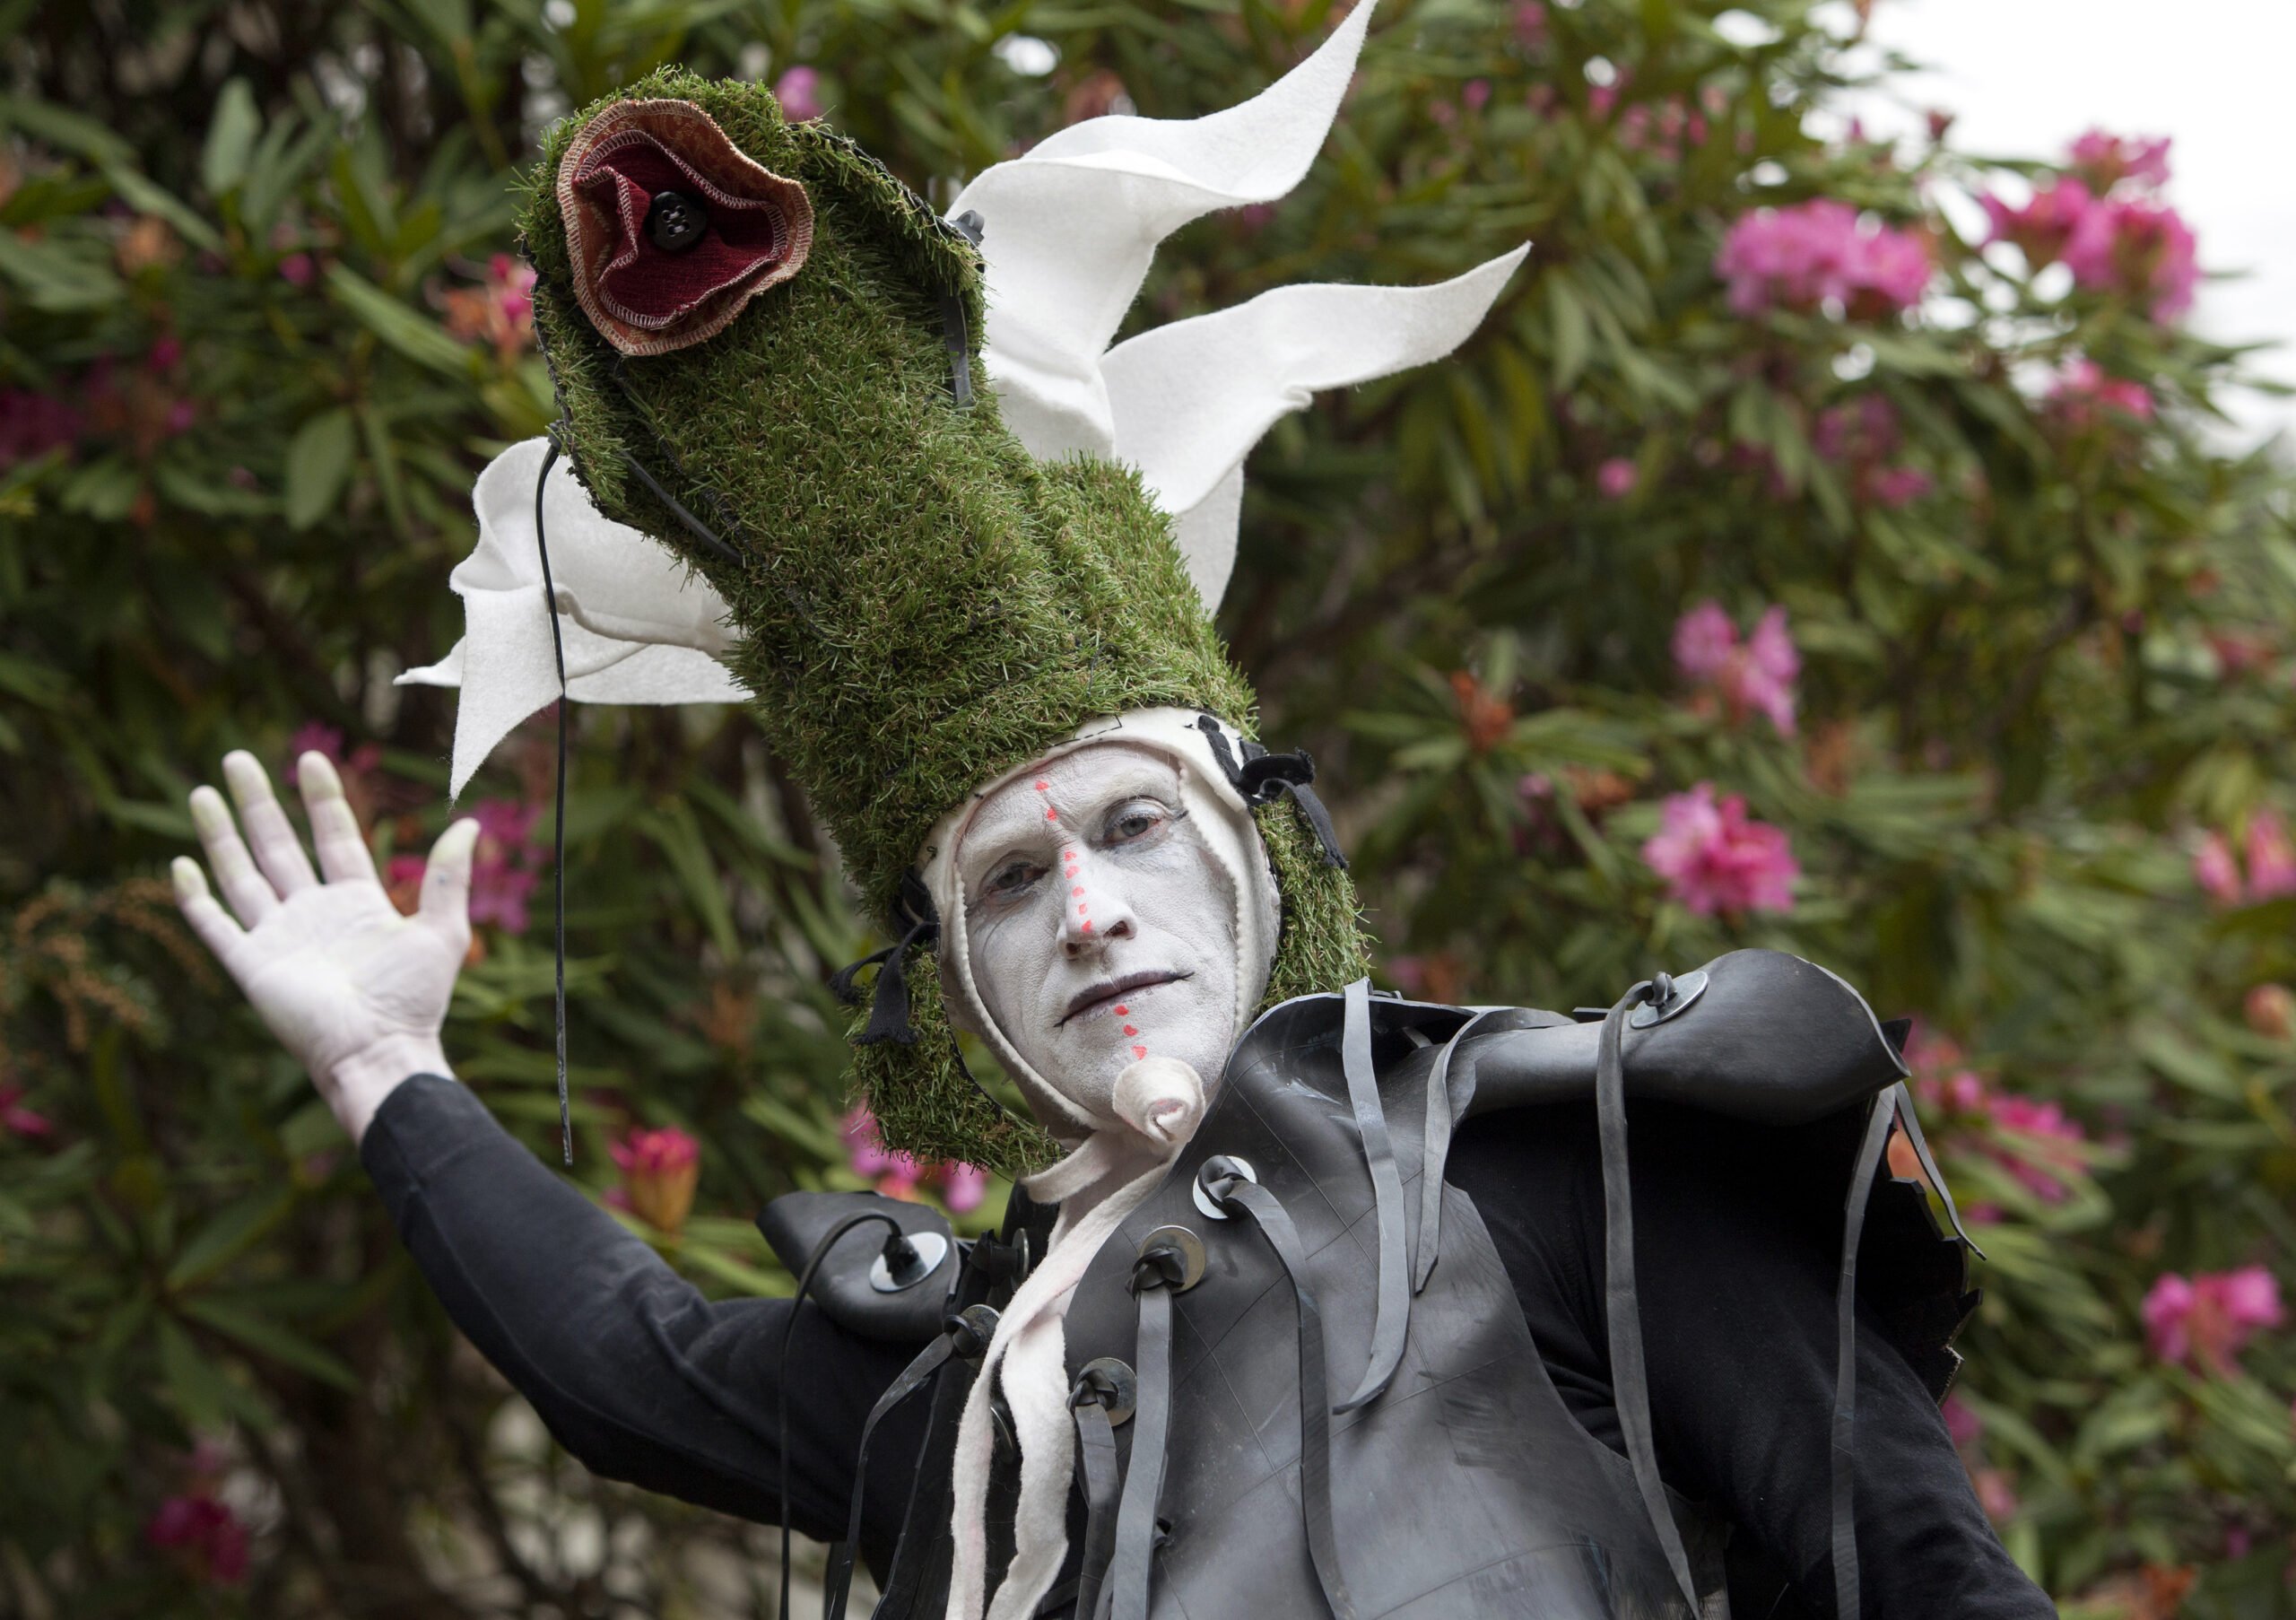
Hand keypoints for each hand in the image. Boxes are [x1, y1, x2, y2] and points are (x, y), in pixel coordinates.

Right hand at [172, 750, 479, 1143]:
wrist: (378, 1051)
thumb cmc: (415, 1000)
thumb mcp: (442, 931)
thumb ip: (449, 878)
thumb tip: (469, 824)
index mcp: (357, 902)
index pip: (334, 836)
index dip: (322, 799)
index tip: (310, 758)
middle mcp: (314, 914)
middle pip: (279, 845)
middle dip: (258, 802)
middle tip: (238, 758)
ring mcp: (280, 937)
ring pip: (242, 874)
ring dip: (221, 835)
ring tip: (203, 792)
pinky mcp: (252, 965)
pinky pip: (217, 925)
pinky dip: (196, 897)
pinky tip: (180, 864)